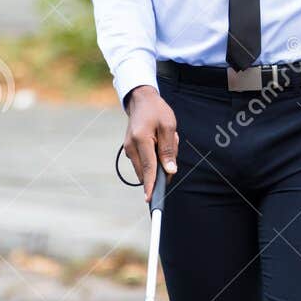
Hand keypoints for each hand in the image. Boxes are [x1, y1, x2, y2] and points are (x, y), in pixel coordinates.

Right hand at [124, 85, 177, 201]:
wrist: (141, 101)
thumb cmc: (156, 111)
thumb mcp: (168, 126)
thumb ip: (168, 150)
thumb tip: (170, 171)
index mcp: (141, 139)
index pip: (148, 168)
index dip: (151, 185)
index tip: (150, 199)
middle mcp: (131, 147)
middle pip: (147, 171)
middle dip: (162, 166)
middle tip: (170, 143)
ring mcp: (129, 150)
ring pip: (147, 168)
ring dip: (160, 160)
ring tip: (164, 138)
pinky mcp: (131, 151)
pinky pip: (146, 162)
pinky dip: (155, 156)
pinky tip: (159, 140)